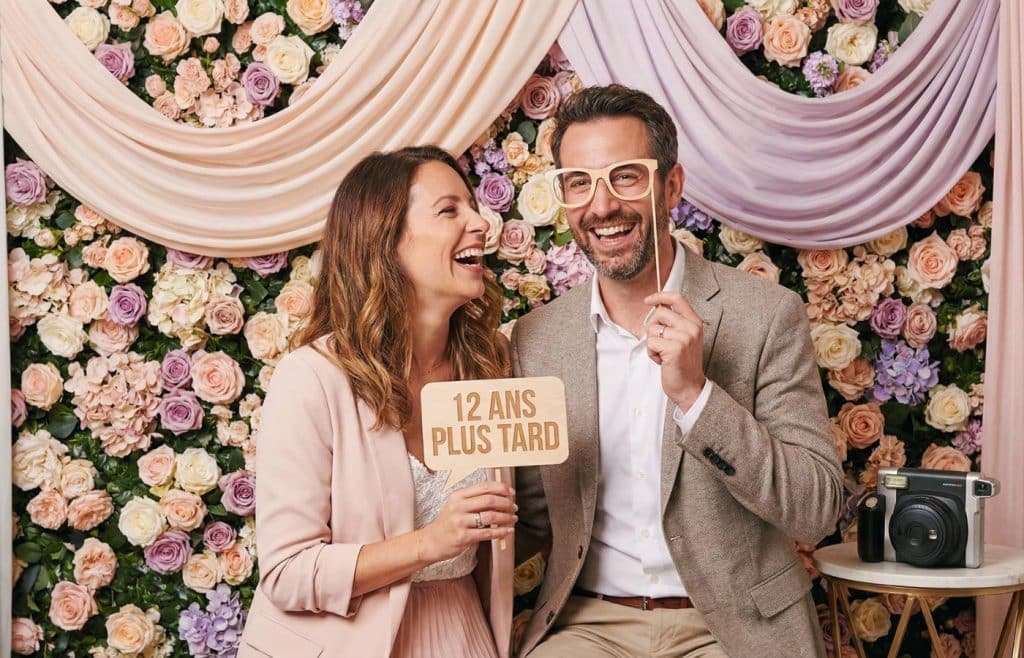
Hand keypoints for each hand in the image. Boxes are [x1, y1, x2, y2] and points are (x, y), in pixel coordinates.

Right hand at [418, 481, 515, 563]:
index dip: (501, 488)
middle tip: (514, 507)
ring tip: (513, 519)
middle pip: (489, 500)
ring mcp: (460, 522)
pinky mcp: (463, 537)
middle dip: (506, 503)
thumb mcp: (455, 506)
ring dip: (506, 518)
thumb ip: (473, 499)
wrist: (430, 542)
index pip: (484, 486)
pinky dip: (501, 532)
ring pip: (490, 516)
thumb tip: (500, 496)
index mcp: (458, 496)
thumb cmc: (447, 524)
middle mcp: (458, 506)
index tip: (511, 493)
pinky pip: (487, 533)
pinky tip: (507, 532)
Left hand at [644, 291, 705, 410]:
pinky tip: (663, 361)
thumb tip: (656, 307)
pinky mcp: (675, 348)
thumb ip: (674, 322)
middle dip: (653, 328)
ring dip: (652, 344)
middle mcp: (692, 327)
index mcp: (694, 322)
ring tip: (664, 354)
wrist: (689, 387)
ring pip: (652, 329)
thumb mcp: (683, 338)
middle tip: (661, 343)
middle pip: (659, 313)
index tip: (648, 300)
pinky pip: (651, 342)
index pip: (677, 298)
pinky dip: (652, 353)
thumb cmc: (683, 364)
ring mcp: (684, 337)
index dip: (660, 296)